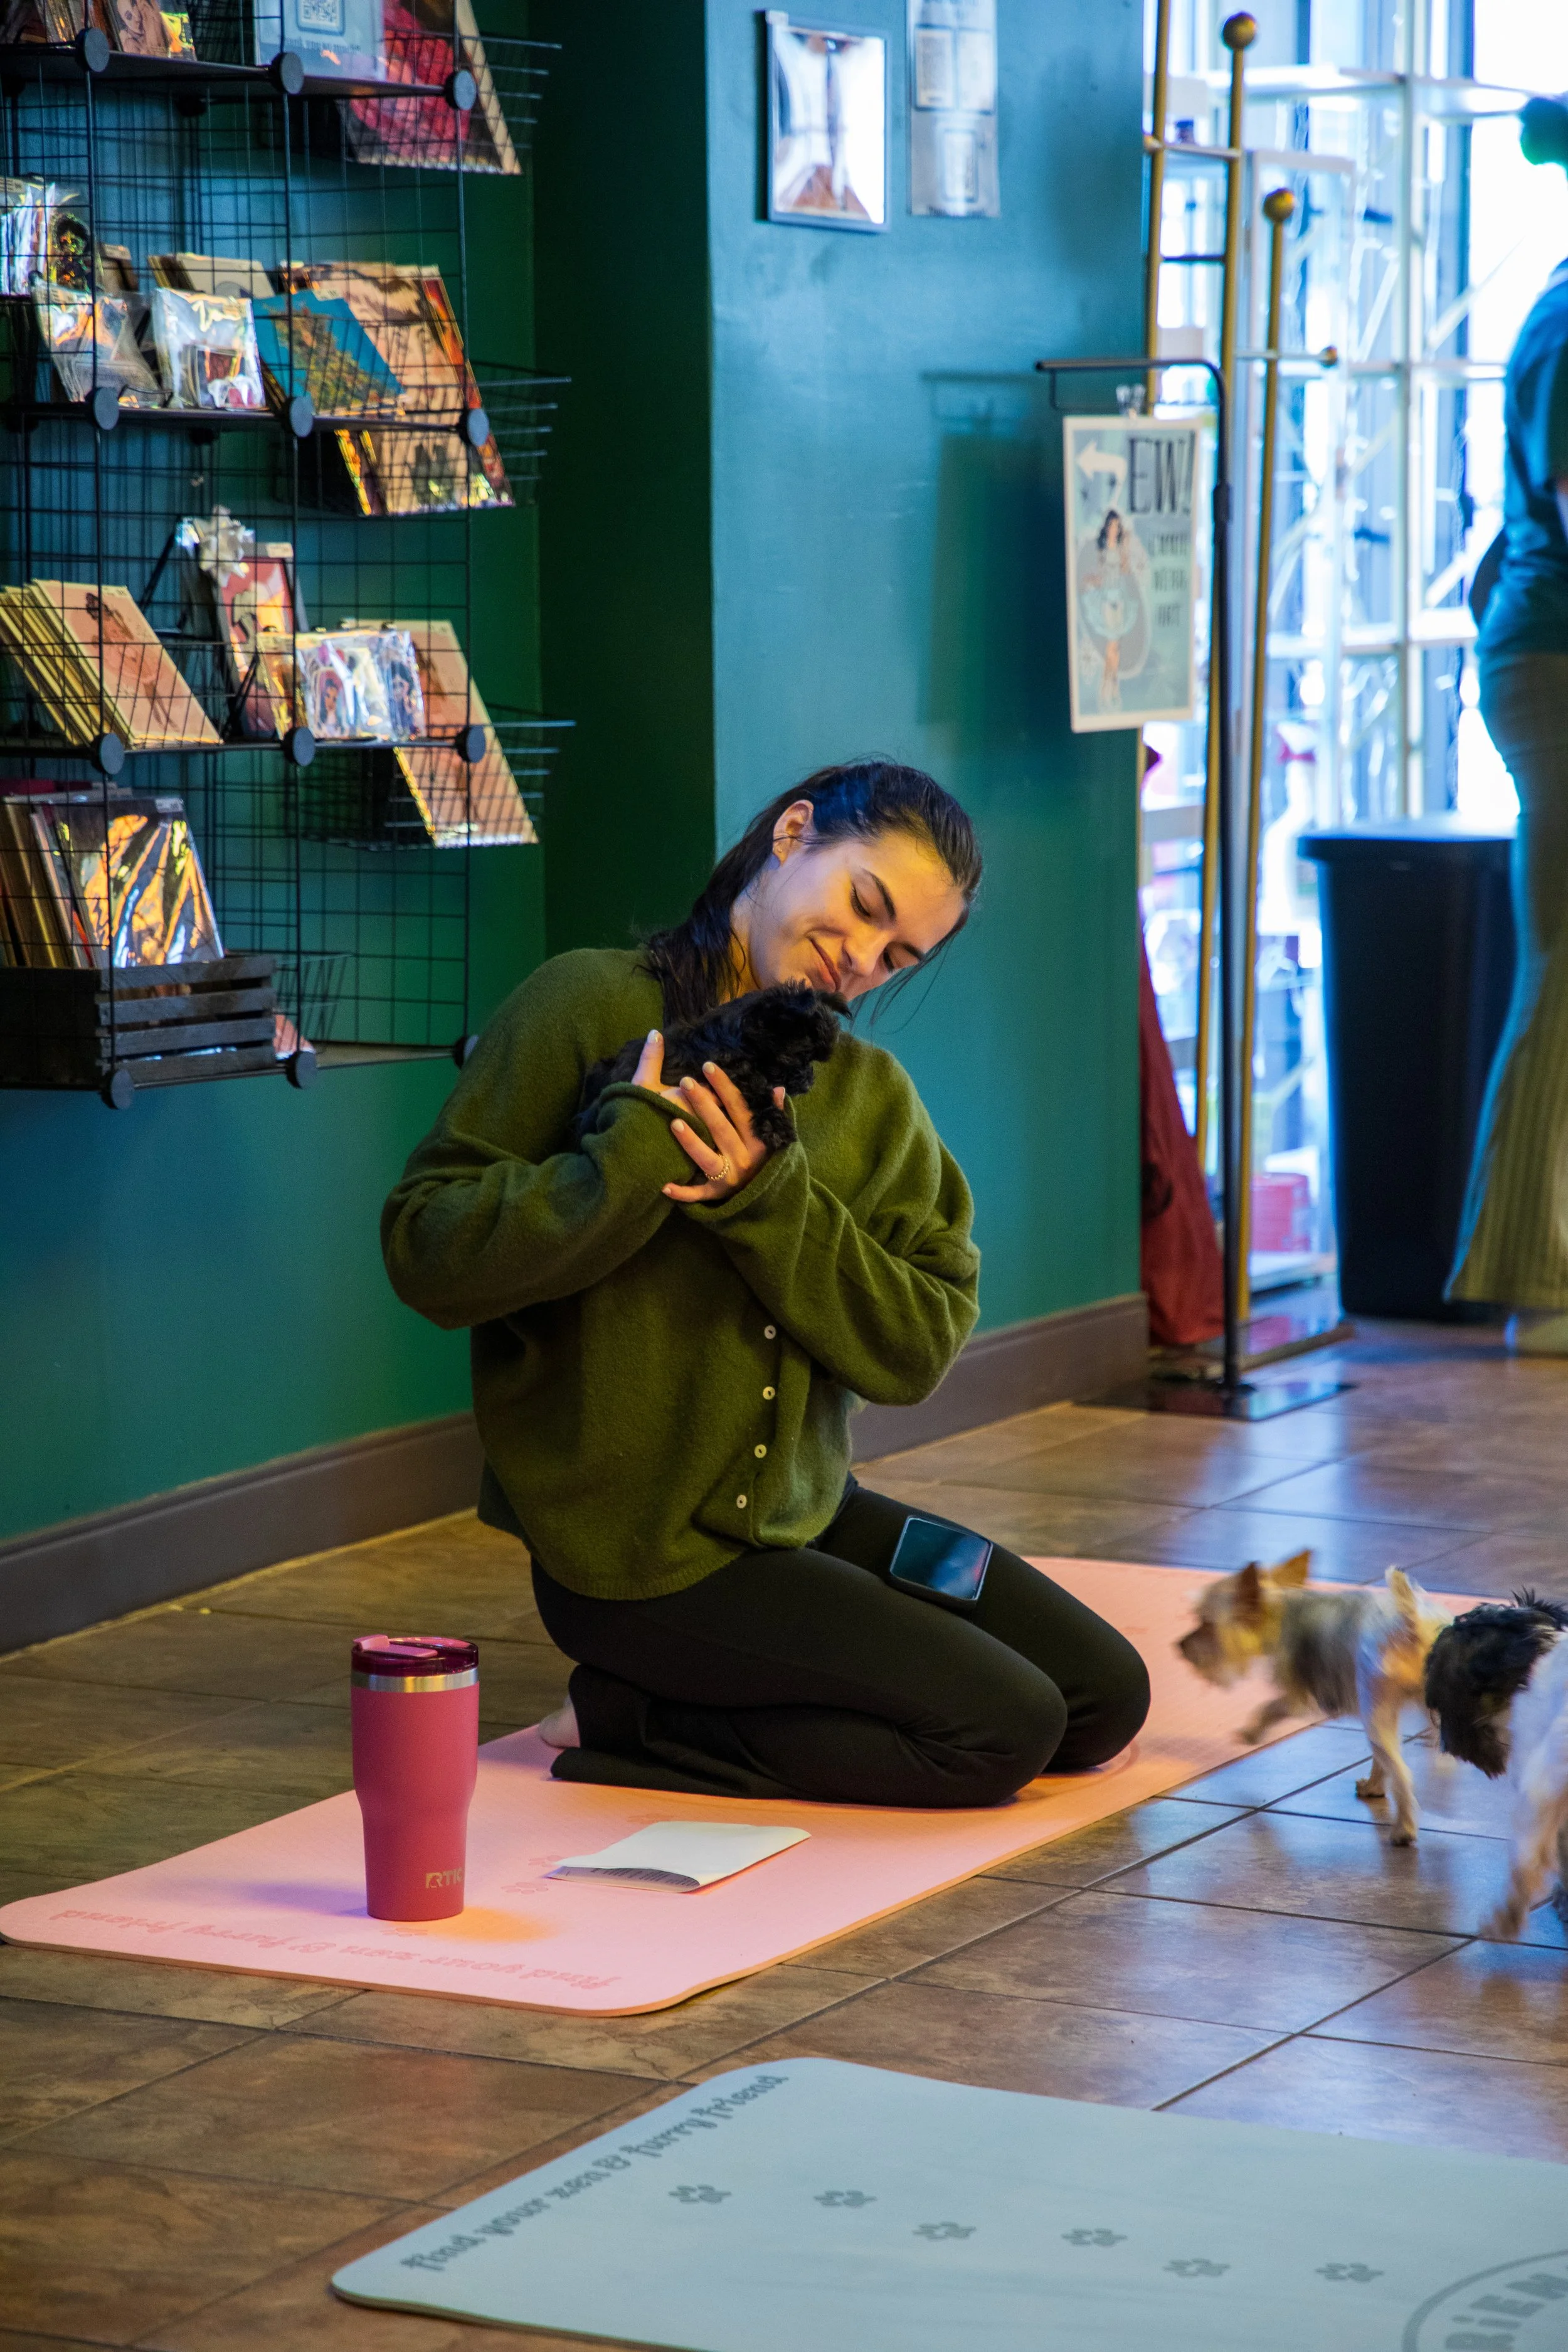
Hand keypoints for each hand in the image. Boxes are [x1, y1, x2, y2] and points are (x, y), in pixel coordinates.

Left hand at [631, 1031, 783, 1204]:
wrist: (763, 1198)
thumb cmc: (761, 1157)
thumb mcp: (772, 1136)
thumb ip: (774, 1113)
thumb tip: (778, 1088)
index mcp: (757, 1141)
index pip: (740, 1109)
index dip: (725, 1087)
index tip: (708, 1066)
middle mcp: (744, 1159)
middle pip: (721, 1129)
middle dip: (703, 1105)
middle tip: (685, 1082)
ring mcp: (729, 1178)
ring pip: (707, 1159)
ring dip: (691, 1142)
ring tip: (673, 1122)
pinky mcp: (715, 1194)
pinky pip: (697, 1194)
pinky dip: (682, 1192)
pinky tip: (664, 1184)